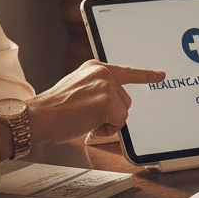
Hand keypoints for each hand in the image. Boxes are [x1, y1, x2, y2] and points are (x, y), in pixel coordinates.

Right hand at [26, 60, 164, 145]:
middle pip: (125, 100)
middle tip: (87, 117)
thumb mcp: (78, 89)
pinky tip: (88, 125)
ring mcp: (106, 86)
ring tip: (85, 120)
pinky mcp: (107, 101)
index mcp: (95, 67)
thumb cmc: (54, 109)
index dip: (145, 75)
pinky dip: (106, 130)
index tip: (160, 74)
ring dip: (108, 122)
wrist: (38, 117)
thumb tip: (115, 105)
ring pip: (123, 112)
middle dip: (111, 114)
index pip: (126, 71)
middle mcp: (102, 72)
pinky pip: (119, 123)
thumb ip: (97, 90)